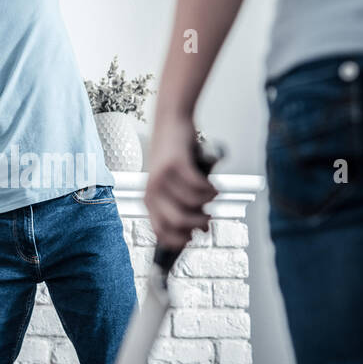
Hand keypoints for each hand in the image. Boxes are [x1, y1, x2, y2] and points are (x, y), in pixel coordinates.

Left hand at [145, 116, 216, 249]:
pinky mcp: (175, 163)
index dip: (180, 240)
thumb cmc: (176, 158)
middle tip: (209, 216)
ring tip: (212, 194)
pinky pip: (198, 186)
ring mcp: (162, 177)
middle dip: (198, 223)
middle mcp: (152, 191)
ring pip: (191, 203)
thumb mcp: (174, 185)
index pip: (161, 232)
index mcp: (149, 201)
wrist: (170, 123)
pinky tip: (213, 185)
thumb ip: (185, 207)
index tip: (196, 236)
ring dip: (208, 202)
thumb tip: (202, 231)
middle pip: (178, 222)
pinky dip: (210, 189)